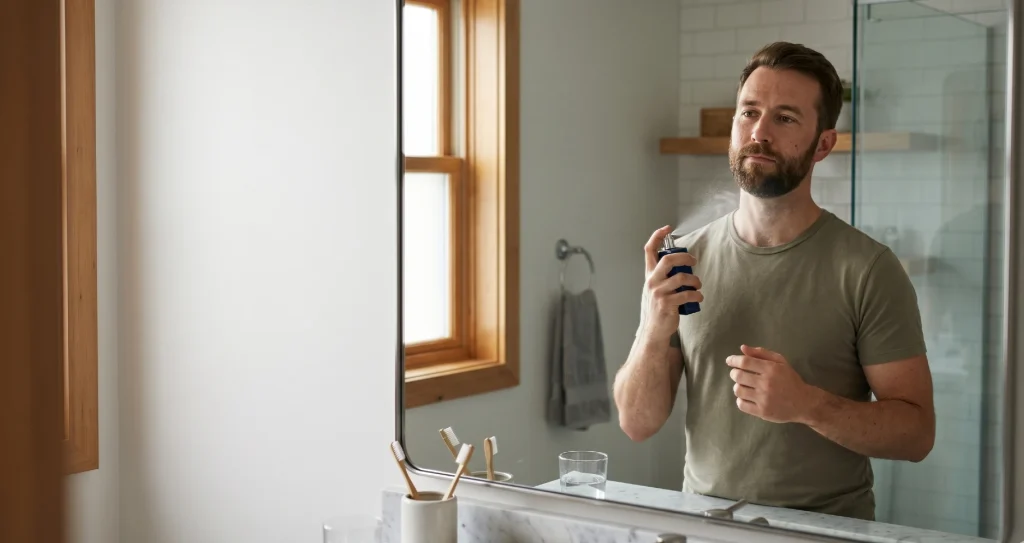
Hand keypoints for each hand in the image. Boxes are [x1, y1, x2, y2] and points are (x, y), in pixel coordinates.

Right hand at [638, 226, 702, 341]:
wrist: (655, 329)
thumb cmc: (659, 307)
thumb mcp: (656, 288)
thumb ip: (664, 275)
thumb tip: (681, 263)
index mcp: (649, 275)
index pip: (649, 250)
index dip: (657, 236)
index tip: (667, 228)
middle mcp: (652, 281)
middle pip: (668, 260)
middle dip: (685, 258)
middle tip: (693, 262)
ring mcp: (658, 293)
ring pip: (681, 278)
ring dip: (695, 280)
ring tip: (698, 285)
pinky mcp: (667, 304)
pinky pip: (686, 294)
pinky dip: (696, 295)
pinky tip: (698, 297)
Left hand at [726, 345, 818, 423]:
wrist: (804, 403)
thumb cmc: (790, 380)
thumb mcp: (780, 362)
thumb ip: (761, 353)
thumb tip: (742, 348)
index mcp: (771, 369)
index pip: (745, 362)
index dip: (733, 360)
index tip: (729, 360)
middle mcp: (766, 383)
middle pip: (738, 375)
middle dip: (734, 373)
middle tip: (738, 374)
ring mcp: (764, 399)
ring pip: (738, 390)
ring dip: (738, 386)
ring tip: (745, 386)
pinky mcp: (762, 412)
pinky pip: (741, 404)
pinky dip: (741, 400)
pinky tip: (748, 397)